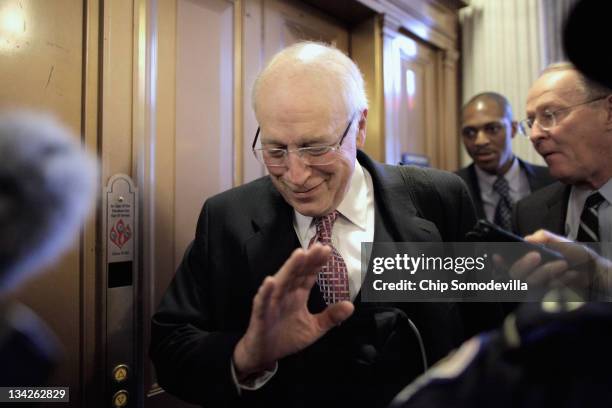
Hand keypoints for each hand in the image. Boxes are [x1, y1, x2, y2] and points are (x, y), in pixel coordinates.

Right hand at [232, 243, 353, 379]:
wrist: (264, 354)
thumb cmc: (286, 337)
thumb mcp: (313, 328)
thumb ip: (330, 317)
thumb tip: (350, 306)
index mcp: (298, 295)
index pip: (308, 275)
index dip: (317, 263)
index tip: (327, 250)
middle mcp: (285, 294)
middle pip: (297, 273)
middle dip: (307, 260)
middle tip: (318, 247)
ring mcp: (272, 302)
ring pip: (282, 282)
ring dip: (289, 268)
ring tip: (299, 254)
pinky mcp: (260, 314)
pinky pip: (262, 302)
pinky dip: (266, 292)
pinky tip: (270, 282)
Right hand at [508, 229, 608, 289]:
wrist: (594, 271)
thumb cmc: (577, 254)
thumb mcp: (562, 241)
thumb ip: (545, 237)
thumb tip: (527, 239)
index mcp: (528, 255)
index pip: (506, 260)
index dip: (498, 261)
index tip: (497, 257)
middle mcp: (529, 270)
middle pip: (515, 273)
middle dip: (524, 264)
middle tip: (537, 256)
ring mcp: (538, 282)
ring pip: (531, 281)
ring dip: (548, 272)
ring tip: (564, 264)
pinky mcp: (548, 293)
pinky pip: (547, 289)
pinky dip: (560, 281)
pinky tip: (570, 275)